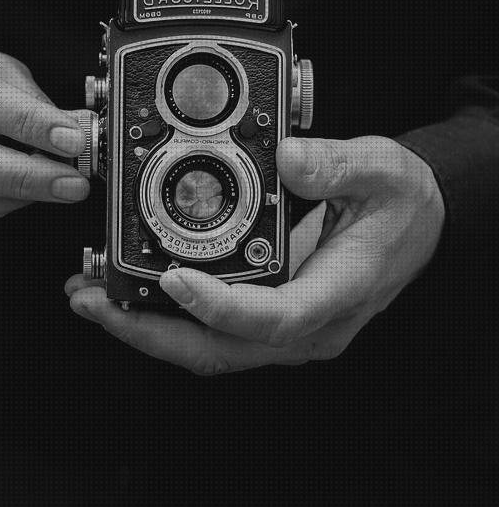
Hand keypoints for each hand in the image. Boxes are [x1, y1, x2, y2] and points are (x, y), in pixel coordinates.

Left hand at [66, 136, 444, 373]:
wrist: (416, 222)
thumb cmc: (401, 202)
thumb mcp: (385, 168)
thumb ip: (339, 163)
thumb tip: (289, 157)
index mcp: (339, 292)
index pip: (274, 318)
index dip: (218, 306)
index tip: (171, 280)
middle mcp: (308, 326)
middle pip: (220, 349)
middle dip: (150, 331)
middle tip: (93, 300)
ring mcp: (284, 330)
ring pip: (206, 348)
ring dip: (144, 329)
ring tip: (90, 298)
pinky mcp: (264, 320)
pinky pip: (207, 333)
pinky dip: (160, 319)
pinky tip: (122, 296)